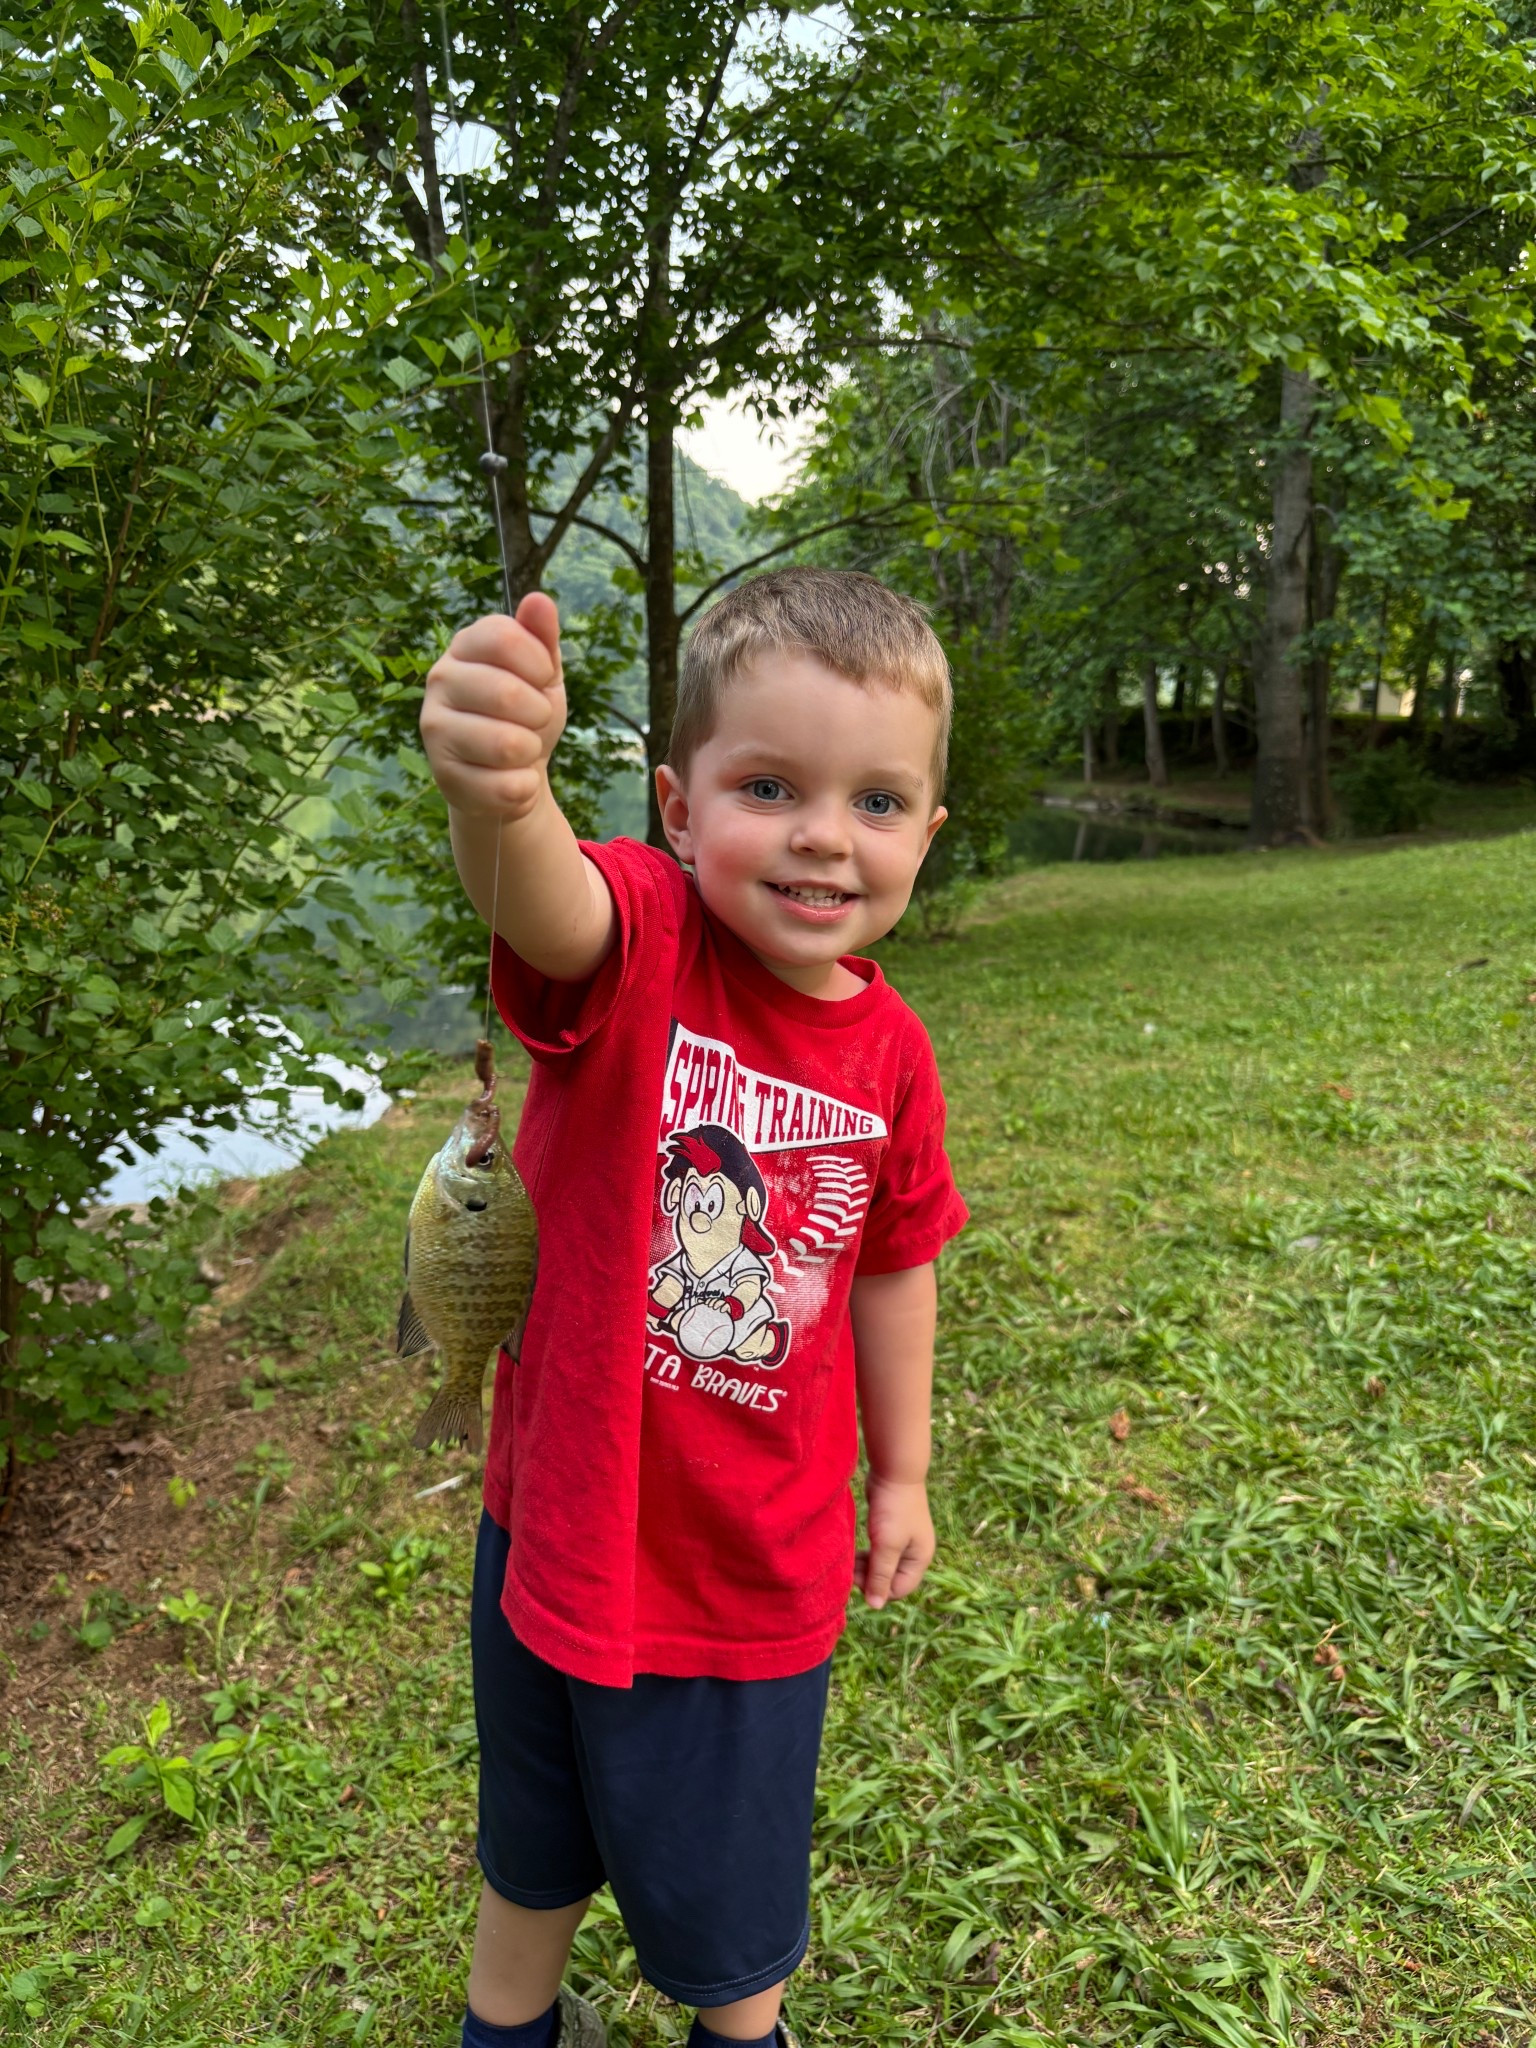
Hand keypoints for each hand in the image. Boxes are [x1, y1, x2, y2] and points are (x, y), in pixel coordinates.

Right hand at [420, 593, 565, 821]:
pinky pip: (507, 786)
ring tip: (519, 751)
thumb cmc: (527, 714)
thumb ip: (542, 637)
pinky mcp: (443, 776)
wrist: (512, 772)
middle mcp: (439, 680)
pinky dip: (524, 788)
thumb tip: (539, 600)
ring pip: (508, 745)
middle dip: (539, 715)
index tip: (542, 679)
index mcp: (466, 645)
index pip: (504, 636)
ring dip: (530, 752)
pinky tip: (510, 780)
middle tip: (532, 721)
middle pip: (508, 694)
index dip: (539, 663)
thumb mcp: (543, 673)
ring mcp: (435, 728)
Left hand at [858, 1475, 934, 1610]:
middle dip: (870, 1578)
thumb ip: (880, 1575)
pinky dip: (866, 1554)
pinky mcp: (891, 1529)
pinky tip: (854, 1551)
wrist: (894, 1471)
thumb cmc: (894, 1509)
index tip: (856, 1578)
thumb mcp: (887, 1544)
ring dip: (866, 1567)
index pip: (897, 1589)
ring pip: (882, 1565)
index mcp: (919, 1559)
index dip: (876, 1589)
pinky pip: (878, 1551)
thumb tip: (875, 1606)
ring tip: (849, 1560)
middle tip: (849, 1568)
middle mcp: (914, 1553)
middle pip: (890, 1579)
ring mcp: (903, 1541)